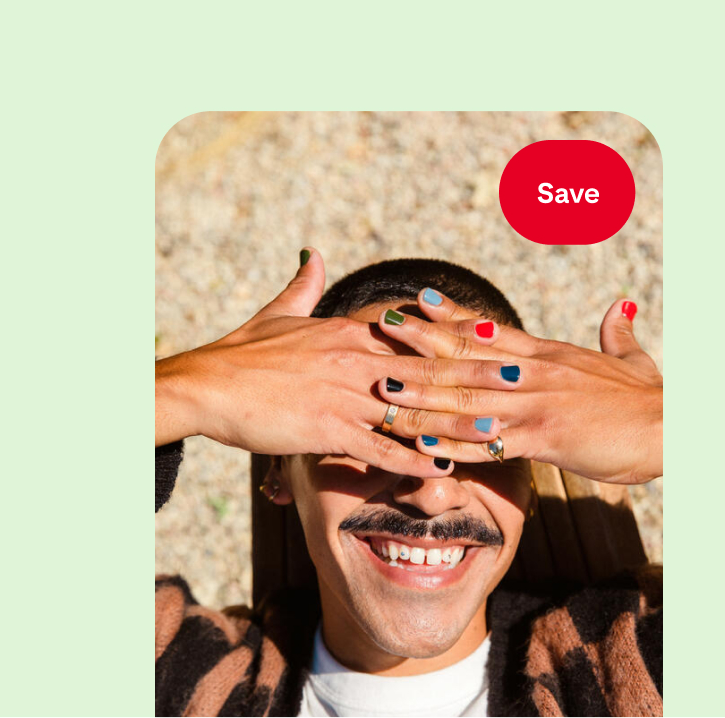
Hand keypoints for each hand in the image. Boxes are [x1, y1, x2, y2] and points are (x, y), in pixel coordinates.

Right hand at [155, 250, 519, 477]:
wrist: (207, 385)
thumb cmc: (241, 353)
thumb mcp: (277, 314)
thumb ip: (302, 286)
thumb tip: (311, 255)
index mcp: (345, 331)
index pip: (410, 326)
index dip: (450, 331)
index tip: (486, 332)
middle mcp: (353, 359)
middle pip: (425, 367)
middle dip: (473, 374)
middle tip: (517, 379)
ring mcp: (343, 395)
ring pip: (412, 410)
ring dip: (456, 422)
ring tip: (495, 431)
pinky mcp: (327, 429)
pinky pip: (377, 446)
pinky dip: (410, 458)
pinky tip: (440, 469)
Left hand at [375, 290, 662, 483]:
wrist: (675, 427)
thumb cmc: (651, 399)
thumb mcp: (632, 360)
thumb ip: (617, 334)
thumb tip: (620, 307)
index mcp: (549, 355)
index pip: (490, 329)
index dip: (451, 314)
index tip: (419, 299)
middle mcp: (535, 372)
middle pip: (467, 354)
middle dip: (421, 342)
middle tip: (382, 328)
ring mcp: (537, 403)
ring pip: (469, 396)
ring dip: (424, 392)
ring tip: (385, 386)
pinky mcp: (545, 437)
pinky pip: (489, 441)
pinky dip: (453, 442)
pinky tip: (422, 443)